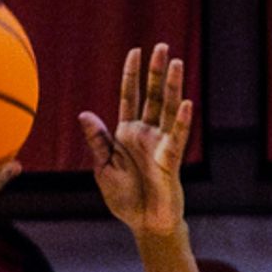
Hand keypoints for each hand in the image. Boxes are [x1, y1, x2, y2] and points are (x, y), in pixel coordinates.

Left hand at [79, 44, 191, 238]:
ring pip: (167, 110)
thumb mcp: (103, 168)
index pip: (130, 97)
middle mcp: (146, 134)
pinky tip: (186, 102)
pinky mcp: (169, 161)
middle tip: (161, 47)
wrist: (143, 224)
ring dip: (172, 86)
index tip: (135, 51)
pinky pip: (177, 137)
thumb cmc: (124, 198)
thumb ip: (97, 142)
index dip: (132, 75)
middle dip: (156, 72)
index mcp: (126, 133)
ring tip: (175, 62)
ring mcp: (160, 145)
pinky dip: (181, 121)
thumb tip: (85, 114)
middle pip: (153, 96)